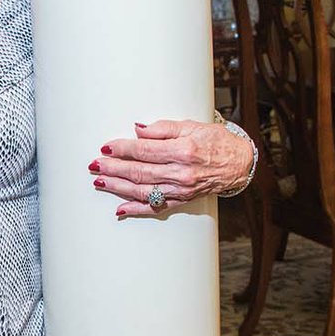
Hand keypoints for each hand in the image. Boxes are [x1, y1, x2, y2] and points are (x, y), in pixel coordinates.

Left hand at [87, 119, 254, 216]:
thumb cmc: (216, 142)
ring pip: (143, 190)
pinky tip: (120, 208)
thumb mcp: (191, 126)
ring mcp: (180, 190)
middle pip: (140, 171)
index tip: (107, 147)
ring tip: (101, 182)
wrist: (238, 163)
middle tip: (96, 165)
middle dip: (114, 168)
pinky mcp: (181, 200)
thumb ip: (162, 129)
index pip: (144, 150)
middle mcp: (181, 173)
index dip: (123, 149)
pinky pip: (156, 207)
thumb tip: (138, 130)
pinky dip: (137, 209)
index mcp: (183, 151)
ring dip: (119, 187)